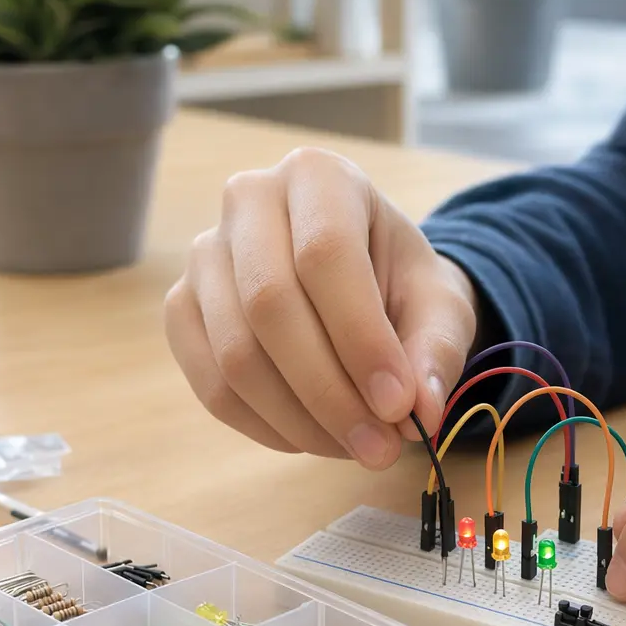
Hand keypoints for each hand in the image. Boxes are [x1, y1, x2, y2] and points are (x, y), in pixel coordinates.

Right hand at [164, 148, 477, 467]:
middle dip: (330, 394)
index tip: (399, 407)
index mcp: (318, 177)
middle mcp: (248, 201)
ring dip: (301, 421)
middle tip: (380, 449)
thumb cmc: (402, 286)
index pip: (325, 255)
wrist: (365, 283)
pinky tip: (315, 439)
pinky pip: (212, 385)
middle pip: (270, 306)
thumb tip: (421, 409)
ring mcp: (205, 256)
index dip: (361, 340)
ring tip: (357, 449)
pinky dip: (266, 428)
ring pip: (236, 355)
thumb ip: (438, 351)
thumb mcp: (441, 307)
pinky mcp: (184, 311)